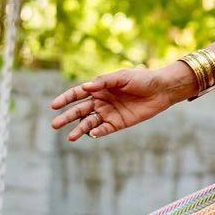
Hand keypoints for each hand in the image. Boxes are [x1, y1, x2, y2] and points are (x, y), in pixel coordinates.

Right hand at [49, 62, 193, 142]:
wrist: (161, 90)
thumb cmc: (141, 79)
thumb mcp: (121, 77)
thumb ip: (104, 82)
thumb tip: (86, 87)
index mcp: (99, 88)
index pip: (77, 94)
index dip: (65, 99)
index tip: (54, 106)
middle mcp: (101, 101)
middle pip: (80, 111)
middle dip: (67, 117)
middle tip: (54, 125)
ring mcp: (109, 113)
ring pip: (89, 122)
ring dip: (79, 129)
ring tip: (70, 137)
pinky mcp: (119, 123)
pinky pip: (105, 129)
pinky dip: (97, 132)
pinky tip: (91, 134)